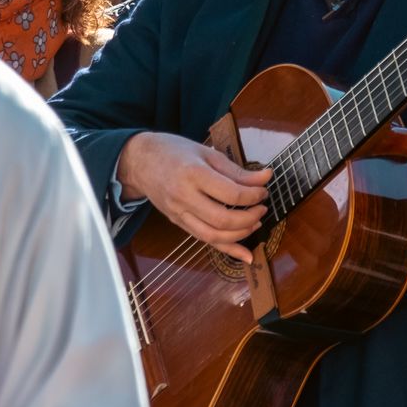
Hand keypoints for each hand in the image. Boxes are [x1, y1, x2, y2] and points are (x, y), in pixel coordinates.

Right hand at [116, 132, 270, 263]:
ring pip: (213, 235)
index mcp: (193, 174)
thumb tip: (266, 177)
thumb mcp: (207, 153)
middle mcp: (184, 197)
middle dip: (249, 218)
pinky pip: (204, 240)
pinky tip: (245, 255)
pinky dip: (227, 249)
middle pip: (222, 219)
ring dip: (240, 234)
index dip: (253, 195)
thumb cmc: (175, 151)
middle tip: (262, 208)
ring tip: (255, 223)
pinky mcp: (178, 223)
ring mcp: (179, 213)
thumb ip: (236, 170)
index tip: (263, 190)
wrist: (140, 161)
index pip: (231, 194)